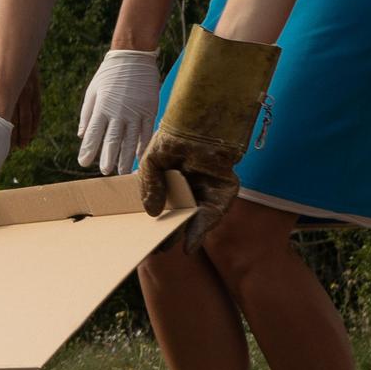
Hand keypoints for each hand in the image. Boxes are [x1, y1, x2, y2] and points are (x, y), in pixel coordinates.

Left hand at [11, 67, 42, 146]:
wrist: (13, 46)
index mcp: (4, 91)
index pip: (5, 117)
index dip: (5, 131)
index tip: (3, 143)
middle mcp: (19, 93)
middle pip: (19, 120)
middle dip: (17, 136)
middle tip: (16, 149)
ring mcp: (29, 91)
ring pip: (30, 116)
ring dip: (28, 132)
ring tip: (25, 144)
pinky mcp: (36, 89)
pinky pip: (37, 108)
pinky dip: (36, 121)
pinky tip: (33, 131)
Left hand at [77, 49, 161, 173]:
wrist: (133, 56)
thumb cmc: (109, 74)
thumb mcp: (92, 90)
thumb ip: (87, 114)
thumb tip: (81, 135)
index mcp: (102, 107)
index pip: (93, 134)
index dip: (88, 149)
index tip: (83, 162)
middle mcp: (118, 112)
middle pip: (112, 141)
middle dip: (107, 158)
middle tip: (104, 172)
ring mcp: (135, 112)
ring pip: (130, 140)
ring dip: (125, 157)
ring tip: (121, 171)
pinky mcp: (149, 109)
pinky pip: (146, 132)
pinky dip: (142, 145)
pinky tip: (138, 156)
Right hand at [139, 128, 240, 253]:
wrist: (201, 121)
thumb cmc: (174, 136)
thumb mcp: (152, 161)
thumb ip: (149, 186)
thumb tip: (152, 213)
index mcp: (175, 181)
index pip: (166, 206)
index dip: (157, 221)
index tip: (146, 237)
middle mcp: (192, 187)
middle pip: (181, 215)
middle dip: (170, 232)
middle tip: (156, 248)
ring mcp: (208, 191)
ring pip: (197, 219)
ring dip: (184, 235)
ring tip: (169, 248)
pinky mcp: (224, 193)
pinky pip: (213, 215)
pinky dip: (201, 230)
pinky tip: (189, 244)